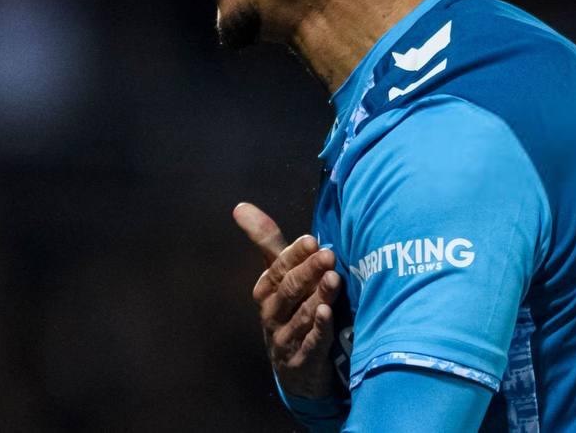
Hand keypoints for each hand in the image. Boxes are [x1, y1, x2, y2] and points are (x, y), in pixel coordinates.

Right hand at [233, 202, 343, 398]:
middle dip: (308, 271)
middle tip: (328, 256)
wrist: (295, 369)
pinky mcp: (301, 362)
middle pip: (289, 289)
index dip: (294, 255)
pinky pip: (310, 344)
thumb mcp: (279, 277)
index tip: (311, 240)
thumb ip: (267, 243)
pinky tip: (327, 314)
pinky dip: (319, 329)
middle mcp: (272, 313)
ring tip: (334, 279)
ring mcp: (285, 339)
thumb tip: (240, 207)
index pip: (278, 268)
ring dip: (318, 296)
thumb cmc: (290, 311)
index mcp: (266, 290)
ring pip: (301, 314)